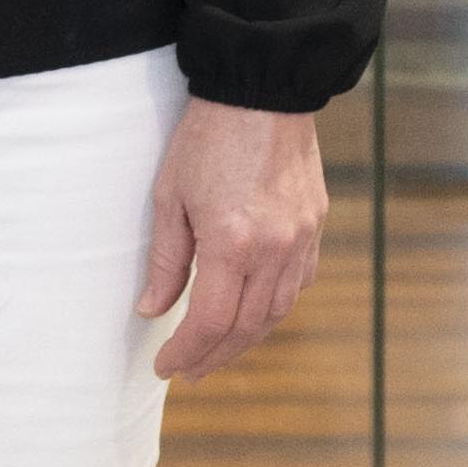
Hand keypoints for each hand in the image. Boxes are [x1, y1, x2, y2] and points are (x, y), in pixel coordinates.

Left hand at [141, 100, 325, 377]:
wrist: (262, 95)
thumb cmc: (206, 140)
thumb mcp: (169, 196)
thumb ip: (165, 259)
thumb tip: (152, 310)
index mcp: (232, 243)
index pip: (211, 321)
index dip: (187, 350)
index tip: (166, 366)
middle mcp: (275, 250)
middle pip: (248, 327)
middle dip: (215, 356)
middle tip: (188, 371)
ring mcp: (302, 241)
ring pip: (277, 311)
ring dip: (246, 339)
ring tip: (216, 353)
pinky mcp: (316, 228)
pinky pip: (297, 284)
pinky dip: (272, 308)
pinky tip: (251, 314)